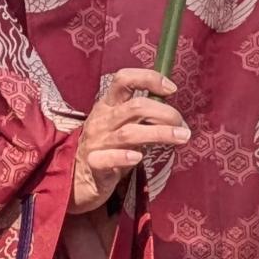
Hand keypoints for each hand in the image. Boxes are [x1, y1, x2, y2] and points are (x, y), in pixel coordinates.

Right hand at [70, 68, 188, 214]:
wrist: (75, 179)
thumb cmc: (106, 148)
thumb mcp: (122, 125)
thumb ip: (142, 116)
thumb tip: (174, 112)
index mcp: (108, 105)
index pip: (124, 79)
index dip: (149, 78)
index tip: (171, 89)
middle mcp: (102, 120)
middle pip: (135, 107)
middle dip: (165, 113)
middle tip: (182, 125)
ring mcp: (97, 142)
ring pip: (129, 133)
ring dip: (160, 133)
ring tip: (182, 138)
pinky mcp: (94, 166)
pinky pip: (106, 159)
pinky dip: (123, 156)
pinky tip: (138, 158)